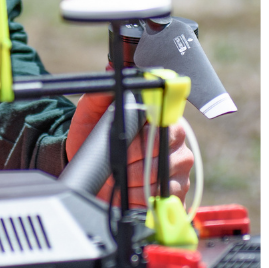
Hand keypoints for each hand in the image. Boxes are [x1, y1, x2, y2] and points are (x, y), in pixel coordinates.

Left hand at [66, 93, 191, 207]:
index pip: (165, 125)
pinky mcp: (178, 192)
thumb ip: (100, 93)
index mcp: (159, 120)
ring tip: (118, 176)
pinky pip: (164, 196)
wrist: (89, 172)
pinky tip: (128, 192)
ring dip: (134, 179)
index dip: (141, 138)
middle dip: (134, 160)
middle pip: (165, 153)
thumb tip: (111, 70)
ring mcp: (179, 168)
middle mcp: (175, 142)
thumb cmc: (93, 139)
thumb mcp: (90, 113)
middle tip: (115, 161)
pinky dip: (141, 197)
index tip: (121, 143)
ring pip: (162, 176)